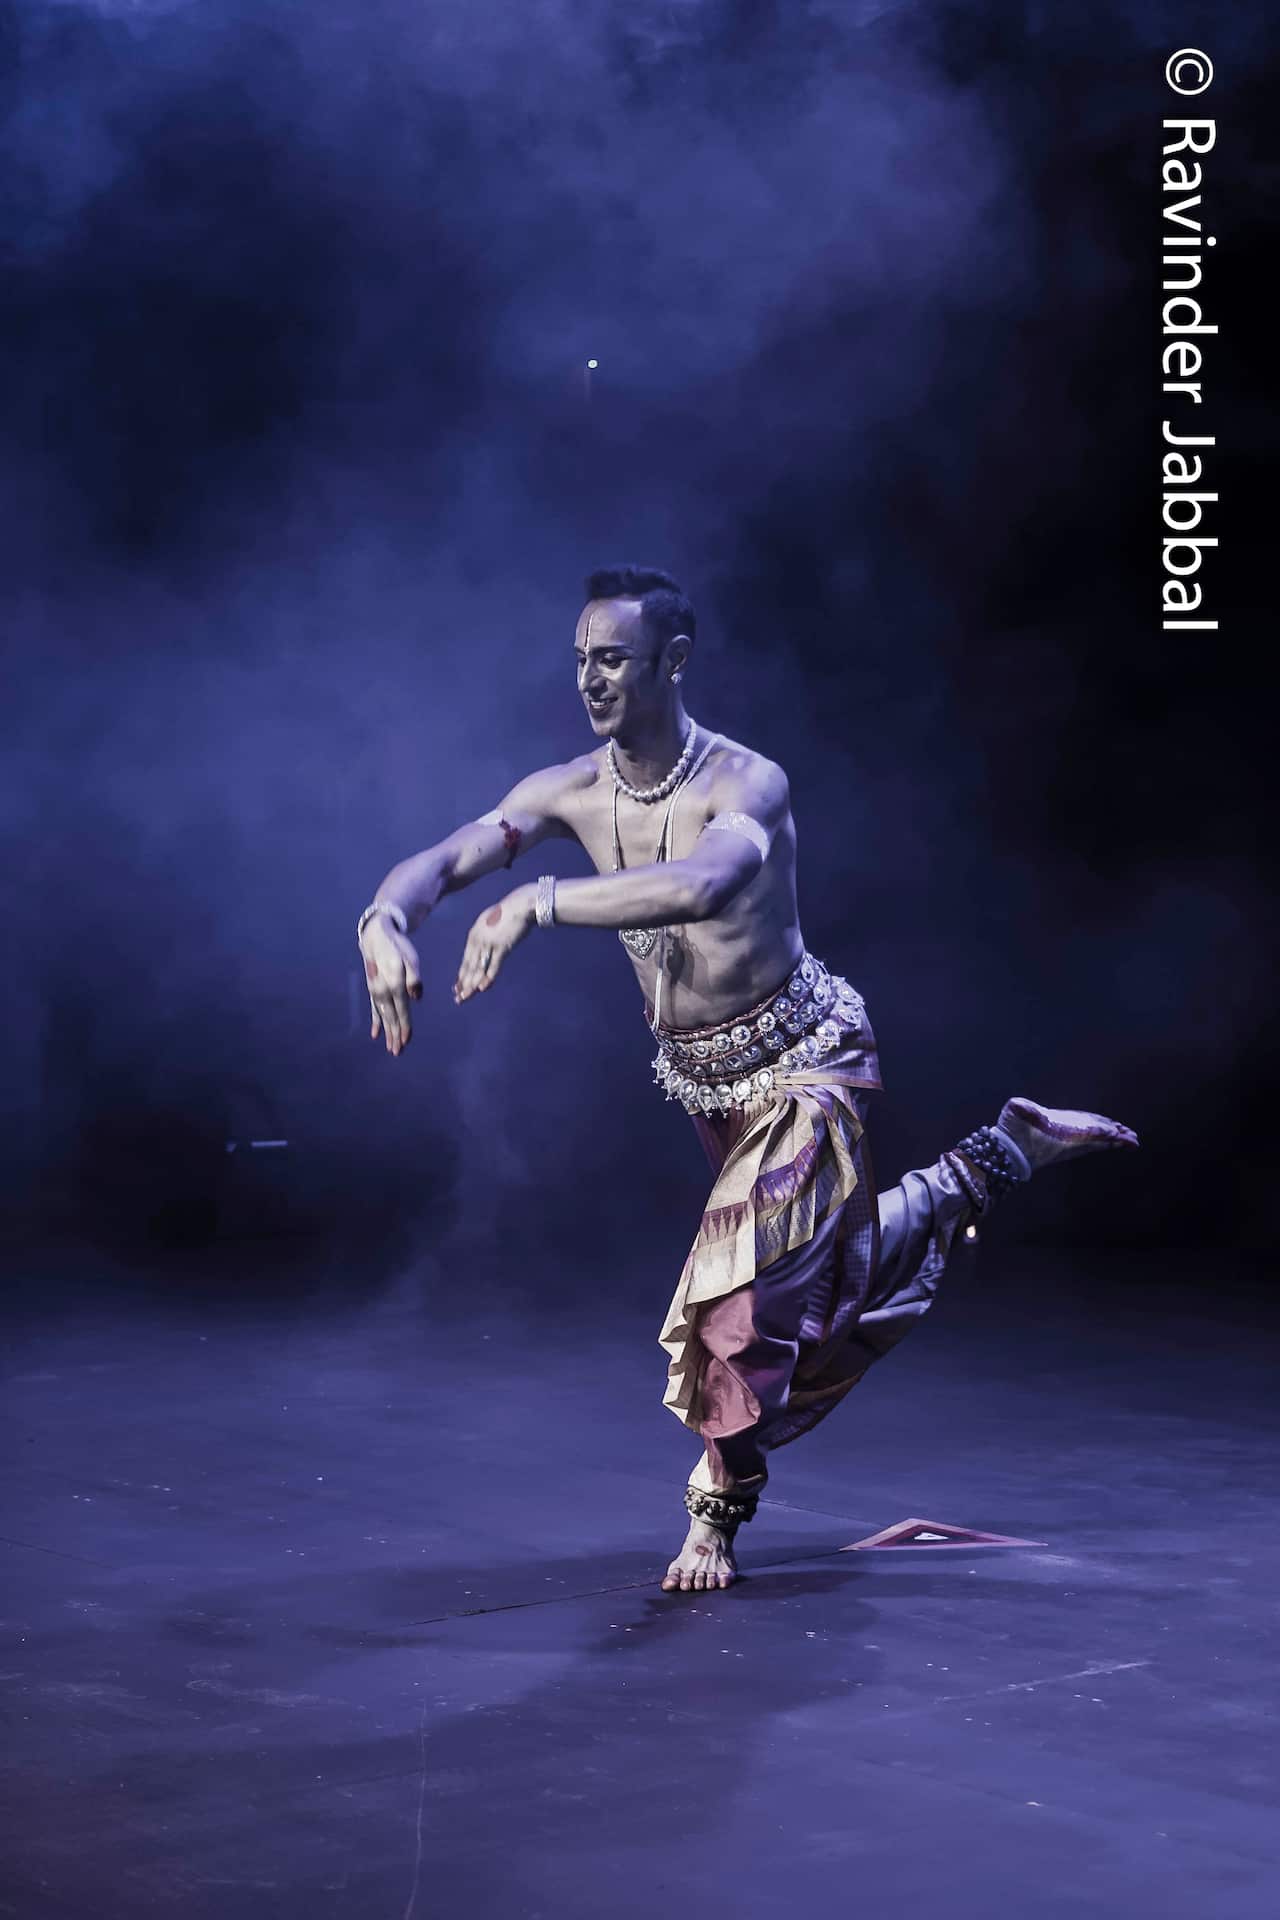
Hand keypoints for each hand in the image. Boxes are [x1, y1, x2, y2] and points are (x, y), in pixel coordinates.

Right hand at [362, 916, 422, 1055]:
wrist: (376, 936)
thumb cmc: (398, 947)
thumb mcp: (410, 958)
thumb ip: (414, 978)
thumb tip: (416, 998)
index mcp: (394, 984)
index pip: (401, 1010)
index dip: (404, 1026)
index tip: (406, 1041)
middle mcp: (382, 991)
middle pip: (390, 1017)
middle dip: (394, 1035)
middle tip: (397, 1052)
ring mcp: (375, 991)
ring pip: (382, 1016)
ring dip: (386, 1032)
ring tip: (390, 1047)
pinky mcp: (372, 989)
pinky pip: (373, 1009)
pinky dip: (375, 1022)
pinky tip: (376, 1034)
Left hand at [454, 886, 534, 1003]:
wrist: (520, 905)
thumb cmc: (507, 914)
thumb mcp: (490, 924)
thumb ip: (484, 936)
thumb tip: (483, 949)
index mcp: (473, 935)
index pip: (465, 960)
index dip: (461, 976)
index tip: (457, 988)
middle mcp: (478, 940)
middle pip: (469, 966)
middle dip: (463, 984)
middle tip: (458, 999)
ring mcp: (489, 943)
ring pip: (478, 968)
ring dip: (472, 985)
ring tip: (466, 997)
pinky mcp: (502, 946)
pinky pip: (494, 965)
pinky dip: (488, 977)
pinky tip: (483, 988)